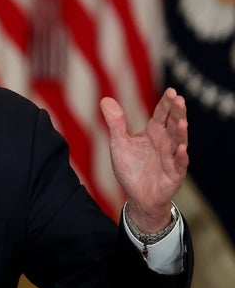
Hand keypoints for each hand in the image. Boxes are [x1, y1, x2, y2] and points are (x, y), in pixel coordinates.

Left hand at [100, 88, 188, 232]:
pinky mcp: (173, 174)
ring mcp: (171, 158)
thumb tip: (105, 99)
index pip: (161, 115)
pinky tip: (180, 148)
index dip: (166, 104)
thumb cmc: (131, 168)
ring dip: (181, 133)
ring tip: (182, 123)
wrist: (137, 195)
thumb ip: (115, 123)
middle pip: (173, 124)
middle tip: (179, 100)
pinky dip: (180, 157)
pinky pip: (178, 164)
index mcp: (154, 133)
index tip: (171, 91)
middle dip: (177, 113)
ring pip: (179, 142)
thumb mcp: (119, 143)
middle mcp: (165, 142)